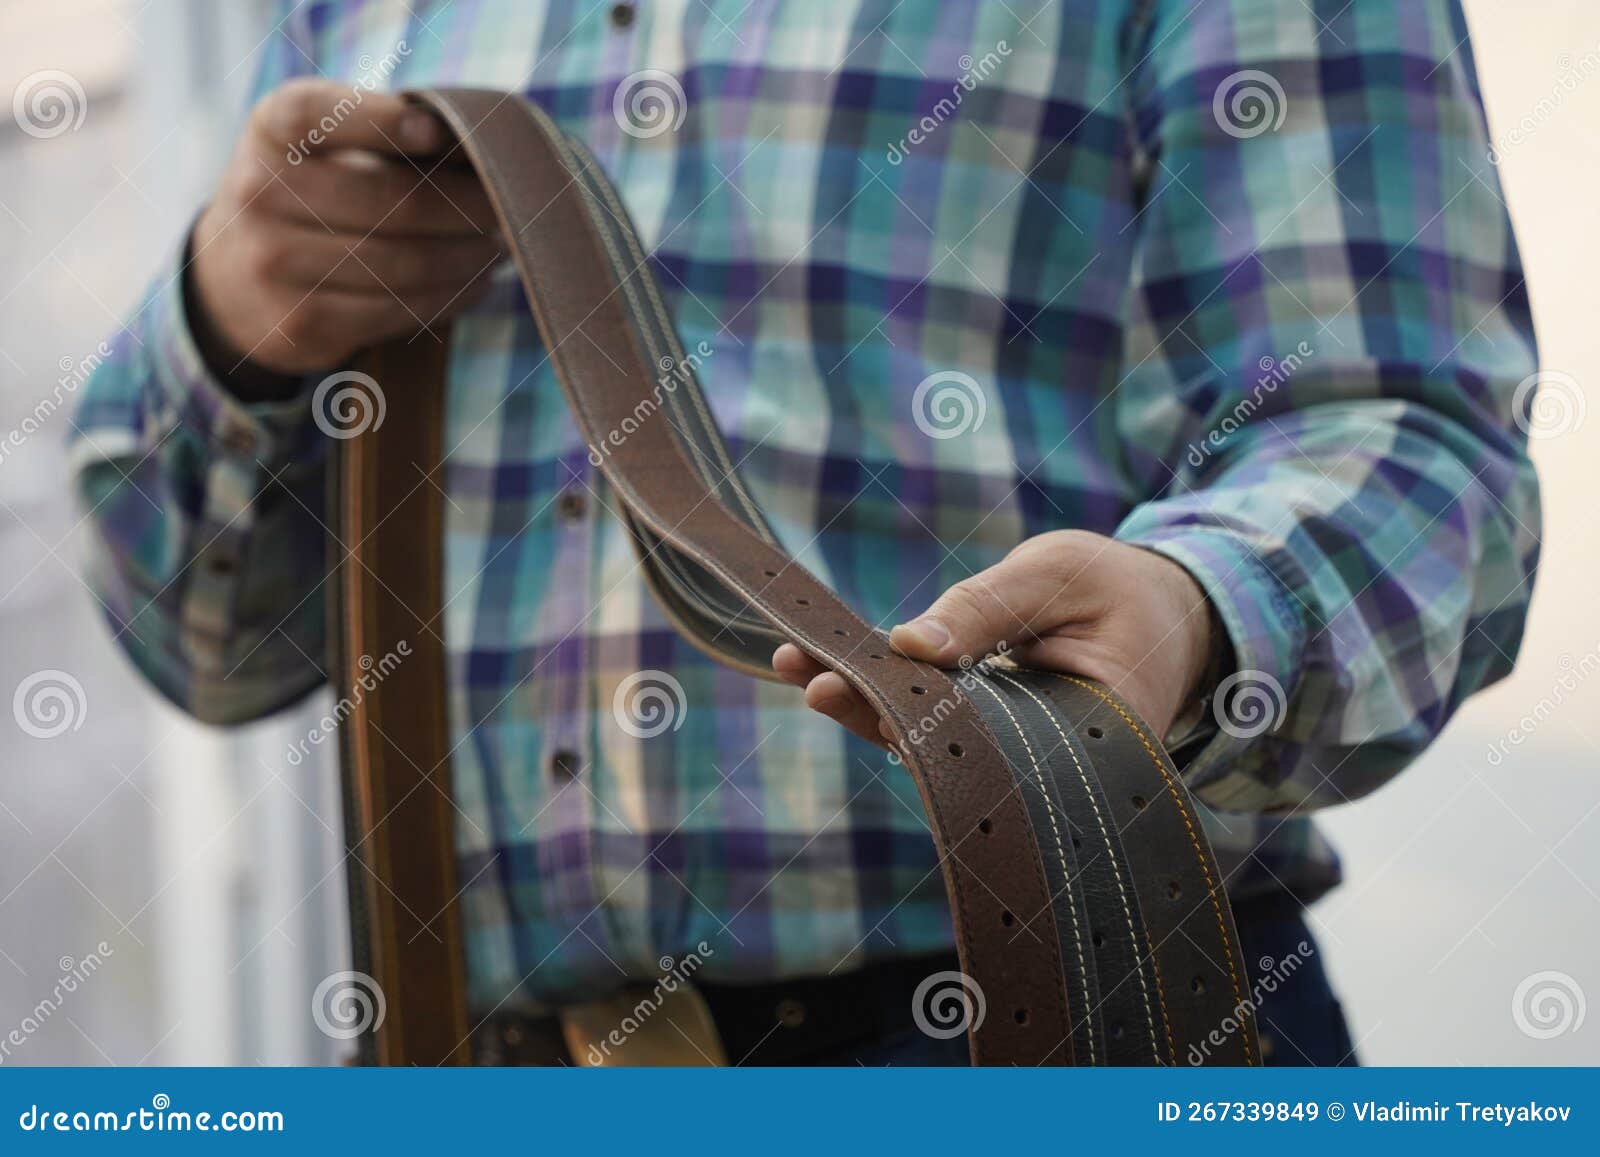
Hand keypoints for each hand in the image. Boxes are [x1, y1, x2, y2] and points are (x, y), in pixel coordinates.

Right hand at [189, 79, 501, 375]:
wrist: (228, 279)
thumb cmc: (303, 193)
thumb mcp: (314, 143)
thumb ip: (377, 130)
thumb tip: (480, 150)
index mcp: (269, 131)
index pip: (323, 113)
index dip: (386, 121)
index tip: (441, 132)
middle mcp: (260, 194)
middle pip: (395, 202)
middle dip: (469, 206)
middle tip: (510, 207)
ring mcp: (276, 266)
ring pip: (406, 265)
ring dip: (469, 257)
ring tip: (500, 247)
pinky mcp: (303, 325)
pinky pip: (400, 311)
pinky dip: (451, 297)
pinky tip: (475, 283)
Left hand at [772, 530, 1216, 746]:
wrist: (1163, 610)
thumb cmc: (1118, 587)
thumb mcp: (1057, 576)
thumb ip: (987, 607)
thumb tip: (907, 643)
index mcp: (1090, 738)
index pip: (984, 741)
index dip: (907, 720)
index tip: (843, 690)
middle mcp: (1049, 762)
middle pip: (948, 747)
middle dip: (869, 712)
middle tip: (808, 679)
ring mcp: (1019, 751)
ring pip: (934, 735)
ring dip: (864, 700)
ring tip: (798, 664)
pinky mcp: (996, 729)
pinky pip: (938, 713)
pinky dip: (888, 686)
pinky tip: (831, 662)